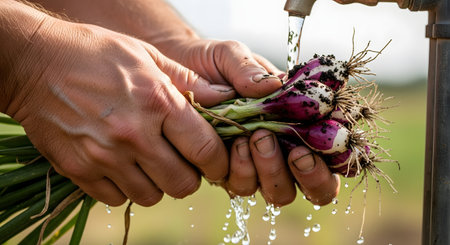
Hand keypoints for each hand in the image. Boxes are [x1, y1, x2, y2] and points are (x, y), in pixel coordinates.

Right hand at [5, 17, 235, 205]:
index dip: (218, 163)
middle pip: (182, 185)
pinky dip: (123, 188)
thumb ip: (187, 82)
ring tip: (147, 161)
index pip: (206, 151)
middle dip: (189, 178)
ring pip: (151, 196)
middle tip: (181, 162)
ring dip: (156, 183)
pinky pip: (116, 199)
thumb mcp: (146, 55)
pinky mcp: (79, 170)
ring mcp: (104, 157)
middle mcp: (134, 135)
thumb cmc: (95, 53)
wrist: (34, 62)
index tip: (215, 164)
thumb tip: (222, 98)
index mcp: (158, 102)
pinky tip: (120, 165)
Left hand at [157, 39, 339, 205]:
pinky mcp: (228, 172)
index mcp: (298, 121)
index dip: (339, 156)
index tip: (330, 141)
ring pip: (280, 192)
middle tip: (297, 153)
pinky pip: (243, 186)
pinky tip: (234, 144)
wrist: (174, 71)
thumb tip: (274, 86)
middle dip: (312, 176)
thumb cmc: (211, 63)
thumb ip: (250, 69)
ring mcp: (256, 164)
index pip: (333, 151)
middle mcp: (283, 148)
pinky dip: (243, 170)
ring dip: (274, 172)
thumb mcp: (231, 56)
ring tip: (258, 138)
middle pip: (317, 186)